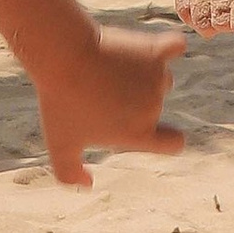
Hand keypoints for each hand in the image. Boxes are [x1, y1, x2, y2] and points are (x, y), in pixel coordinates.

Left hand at [33, 22, 185, 186]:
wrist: (62, 55)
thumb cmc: (60, 101)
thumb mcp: (59, 144)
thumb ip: (70, 173)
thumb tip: (88, 185)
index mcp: (138, 133)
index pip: (173, 143)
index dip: (167, 138)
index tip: (155, 130)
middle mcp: (153, 108)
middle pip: (154, 105)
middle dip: (134, 100)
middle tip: (103, 90)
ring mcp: (156, 78)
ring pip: (159, 78)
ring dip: (144, 75)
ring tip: (112, 69)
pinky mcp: (154, 50)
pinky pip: (174, 47)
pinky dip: (171, 47)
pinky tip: (165, 47)